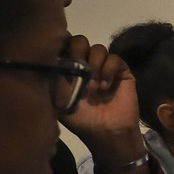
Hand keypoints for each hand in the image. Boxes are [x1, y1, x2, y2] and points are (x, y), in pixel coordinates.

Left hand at [60, 35, 145, 167]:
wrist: (107, 133)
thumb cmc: (81, 120)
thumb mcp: (59, 100)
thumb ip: (54, 79)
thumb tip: (52, 58)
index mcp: (68, 70)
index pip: (63, 46)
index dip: (61, 44)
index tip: (59, 53)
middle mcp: (86, 65)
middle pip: (80, 40)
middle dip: (78, 51)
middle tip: (79, 68)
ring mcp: (104, 68)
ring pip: (99, 48)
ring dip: (95, 64)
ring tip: (93, 86)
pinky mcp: (121, 72)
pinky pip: (115, 59)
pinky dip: (109, 70)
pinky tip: (106, 86)